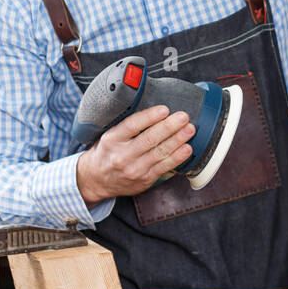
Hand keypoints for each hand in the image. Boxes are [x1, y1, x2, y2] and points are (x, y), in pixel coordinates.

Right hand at [76, 105, 194, 205]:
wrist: (97, 180)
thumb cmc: (107, 152)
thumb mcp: (109, 135)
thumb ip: (127, 126)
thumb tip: (154, 107)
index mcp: (112, 139)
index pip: (131, 126)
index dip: (149, 117)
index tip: (164, 109)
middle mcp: (122, 155)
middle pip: (149, 139)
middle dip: (169, 127)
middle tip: (183, 117)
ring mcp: (134, 169)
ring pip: (159, 153)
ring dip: (177, 140)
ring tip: (190, 130)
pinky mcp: (145, 179)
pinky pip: (164, 167)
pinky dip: (177, 157)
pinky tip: (187, 149)